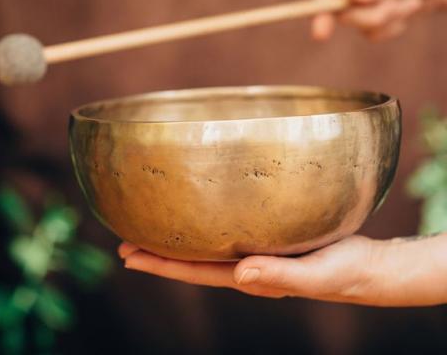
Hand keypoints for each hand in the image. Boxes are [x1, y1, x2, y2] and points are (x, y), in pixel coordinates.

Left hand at [119, 233, 446, 305]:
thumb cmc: (345, 272)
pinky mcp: (267, 235)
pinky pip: (227, 229)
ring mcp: (255, 250)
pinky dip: (206, 223)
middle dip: (157, 252)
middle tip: (123, 241)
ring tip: (150, 226)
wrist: (366, 267)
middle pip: (192, 258)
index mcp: (250, 276)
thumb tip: (239, 274)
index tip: (128, 256)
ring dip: (177, 237)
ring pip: (206, 243)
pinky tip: (200, 212)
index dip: (160, 265)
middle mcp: (246, 264)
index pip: (194, 271)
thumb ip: (280, 276)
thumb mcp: (317, 275)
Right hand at [312, 0, 446, 40]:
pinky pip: (374, 34)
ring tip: (412, 1)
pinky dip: (394, 26)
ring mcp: (357, 5)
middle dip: (376, 13)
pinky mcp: (368, 21)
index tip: (321, 34)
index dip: (321, 12)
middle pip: (345, 14)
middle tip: (401, 3)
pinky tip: (406, 10)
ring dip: (391, 16)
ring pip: (362, 26)